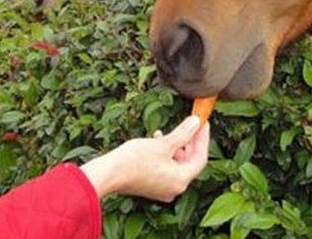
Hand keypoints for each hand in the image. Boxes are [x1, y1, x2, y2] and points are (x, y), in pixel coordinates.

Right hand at [81, 115, 208, 201]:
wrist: (108, 173)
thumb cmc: (133, 160)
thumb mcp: (162, 144)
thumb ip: (183, 133)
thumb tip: (196, 123)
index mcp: (180, 180)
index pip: (200, 158)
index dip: (202, 138)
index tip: (203, 123)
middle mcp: (174, 188)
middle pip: (190, 162)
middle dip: (190, 142)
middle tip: (191, 124)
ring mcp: (163, 188)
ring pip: (177, 164)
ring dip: (177, 147)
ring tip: (171, 132)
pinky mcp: (152, 185)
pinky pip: (166, 168)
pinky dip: (166, 154)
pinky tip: (158, 140)